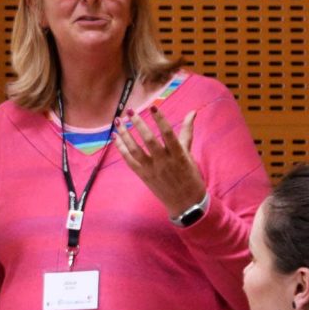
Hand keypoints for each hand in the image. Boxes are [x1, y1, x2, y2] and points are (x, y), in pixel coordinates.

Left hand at [114, 104, 207, 218]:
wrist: (186, 203)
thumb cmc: (190, 176)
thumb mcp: (189, 153)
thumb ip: (187, 132)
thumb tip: (192, 112)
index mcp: (178, 155)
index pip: (168, 134)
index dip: (160, 120)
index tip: (153, 107)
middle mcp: (164, 162)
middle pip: (149, 140)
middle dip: (139, 124)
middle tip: (130, 111)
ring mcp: (152, 169)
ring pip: (135, 150)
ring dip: (125, 134)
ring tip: (118, 121)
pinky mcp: (143, 176)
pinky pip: (129, 160)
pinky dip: (121, 148)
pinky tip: (116, 137)